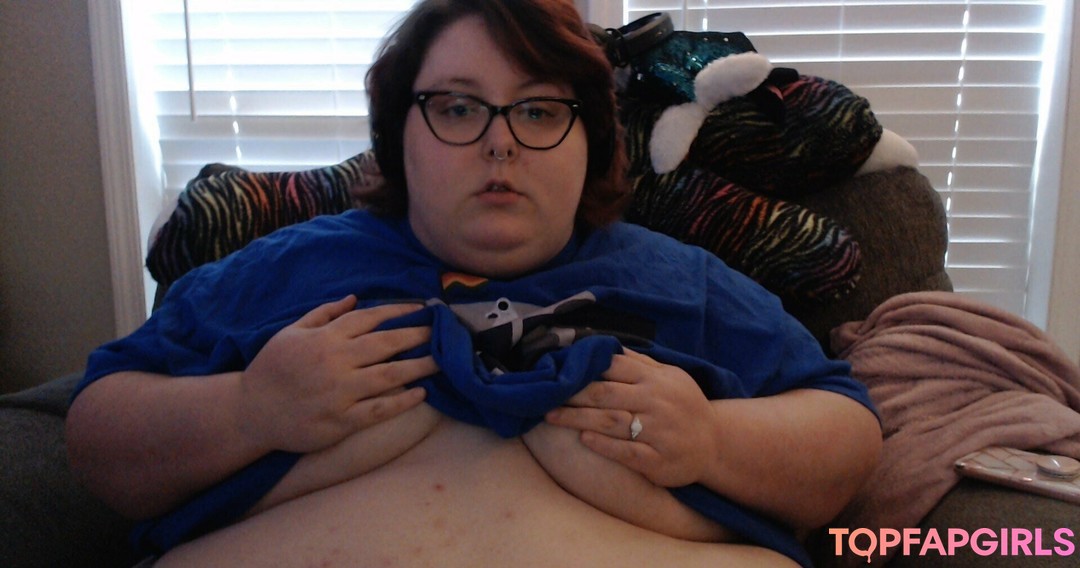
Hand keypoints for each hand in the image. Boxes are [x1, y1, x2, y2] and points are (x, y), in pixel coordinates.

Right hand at [238, 296, 437, 454]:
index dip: (397, 311)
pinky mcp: (342, 420)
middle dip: (416, 335)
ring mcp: (340, 392)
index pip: (369, 318)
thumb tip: (354, 298)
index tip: (421, 308)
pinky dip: (401, 401)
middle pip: (386, 344)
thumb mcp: (292, 332)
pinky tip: (420, 394)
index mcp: (325, 338)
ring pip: (389, 376)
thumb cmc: (272, 368)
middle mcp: (336, 362)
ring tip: (441, 360)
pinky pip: (379, 409)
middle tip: (441, 330)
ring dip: (418, 366)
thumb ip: (324, 314)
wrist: (252, 411)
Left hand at [545, 349, 716, 487]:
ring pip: (612, 422)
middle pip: (606, 394)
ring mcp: (658, 432)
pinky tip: (584, 440)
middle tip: (543, 395)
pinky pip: (628, 452)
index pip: (614, 367)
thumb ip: (639, 363)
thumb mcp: (669, 376)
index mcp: (655, 379)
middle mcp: (656, 402)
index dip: (584, 367)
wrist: (715, 444)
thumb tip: (606, 345)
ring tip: (551, 416)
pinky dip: (605, 446)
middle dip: (572, 394)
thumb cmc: (684, 406)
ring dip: (578, 418)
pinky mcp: (659, 460)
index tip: (556, 369)